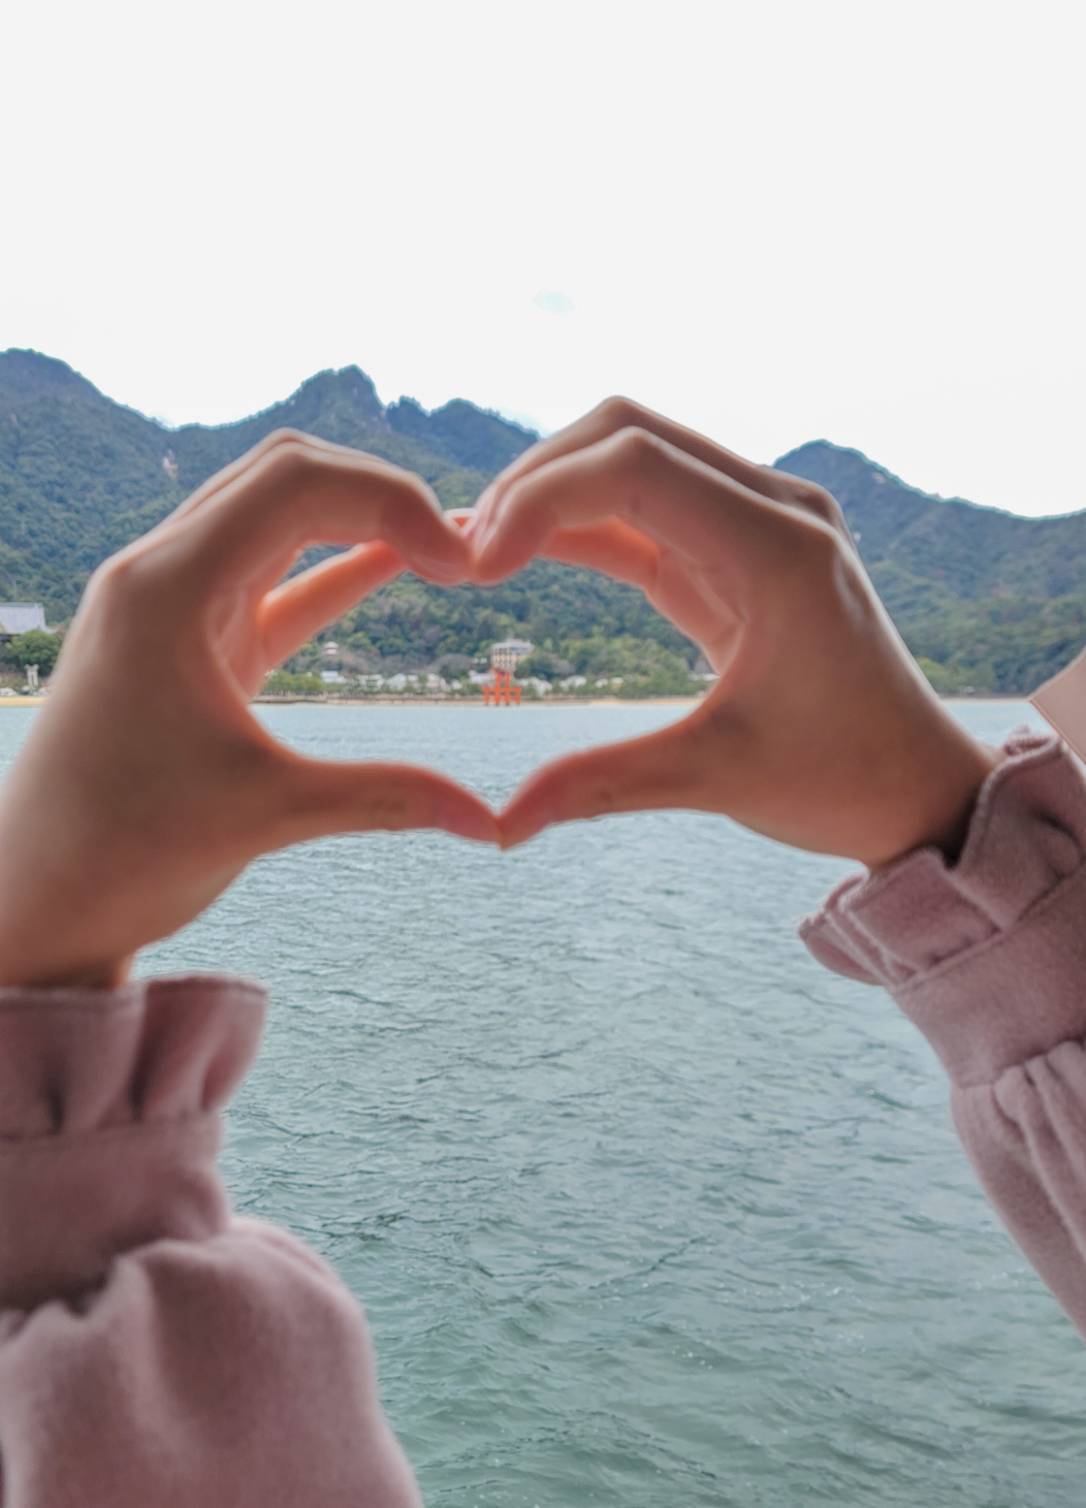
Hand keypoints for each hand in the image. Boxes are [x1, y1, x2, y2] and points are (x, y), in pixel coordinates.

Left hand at [0, 430, 496, 988]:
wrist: (39, 895)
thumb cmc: (124, 852)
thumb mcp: (264, 815)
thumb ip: (384, 799)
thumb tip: (491, 824)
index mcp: (166, 589)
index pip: (295, 483)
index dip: (391, 502)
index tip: (461, 565)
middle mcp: (162, 573)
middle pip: (286, 474)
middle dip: (381, 494)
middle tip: (462, 553)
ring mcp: (174, 602)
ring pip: (278, 515)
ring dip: (360, 520)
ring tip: (444, 551)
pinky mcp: (192, 640)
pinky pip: (275, 578)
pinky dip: (337, 566)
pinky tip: (398, 567)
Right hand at [470, 398, 999, 862]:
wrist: (916, 784)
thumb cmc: (841, 779)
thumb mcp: (718, 780)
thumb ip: (604, 785)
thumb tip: (498, 827)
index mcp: (779, 549)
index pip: (634, 463)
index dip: (539, 497)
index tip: (477, 566)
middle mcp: (775, 509)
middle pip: (625, 431)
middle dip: (533, 479)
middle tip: (464, 553)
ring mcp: (759, 519)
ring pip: (630, 455)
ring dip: (551, 493)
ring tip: (479, 554)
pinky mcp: (738, 547)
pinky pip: (646, 507)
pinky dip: (580, 522)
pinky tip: (519, 558)